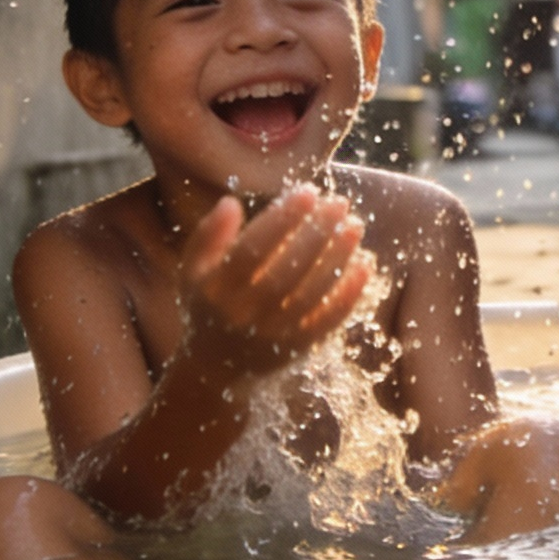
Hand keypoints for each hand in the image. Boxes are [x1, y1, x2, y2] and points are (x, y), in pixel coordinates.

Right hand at [176, 185, 371, 372]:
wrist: (216, 368)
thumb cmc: (209, 304)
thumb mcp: (193, 270)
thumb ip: (208, 235)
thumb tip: (231, 202)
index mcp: (215, 291)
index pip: (252, 251)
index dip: (281, 220)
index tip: (308, 192)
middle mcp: (244, 316)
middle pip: (286, 271)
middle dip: (316, 233)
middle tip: (339, 203)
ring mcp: (273, 336)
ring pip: (311, 294)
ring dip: (337, 258)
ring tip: (354, 226)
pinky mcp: (298, 349)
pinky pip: (327, 320)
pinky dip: (348, 293)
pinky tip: (364, 264)